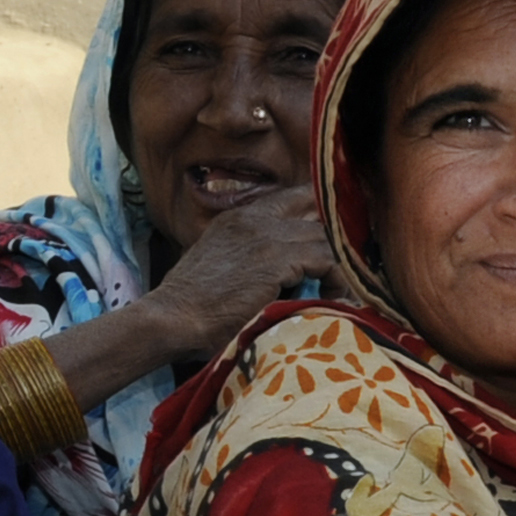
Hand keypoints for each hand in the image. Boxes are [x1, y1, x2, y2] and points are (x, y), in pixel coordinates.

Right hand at [140, 184, 328, 368]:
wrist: (173, 318)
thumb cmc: (192, 308)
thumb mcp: (219, 268)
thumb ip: (248, 259)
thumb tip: (281, 274)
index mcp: (239, 218)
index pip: (292, 197)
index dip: (319, 213)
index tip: (333, 239)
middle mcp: (254, 218)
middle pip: (315, 213)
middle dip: (335, 240)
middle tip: (342, 269)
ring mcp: (266, 236)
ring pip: (325, 236)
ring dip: (337, 263)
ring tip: (335, 288)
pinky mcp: (276, 260)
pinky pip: (326, 259)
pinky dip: (335, 278)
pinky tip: (330, 296)